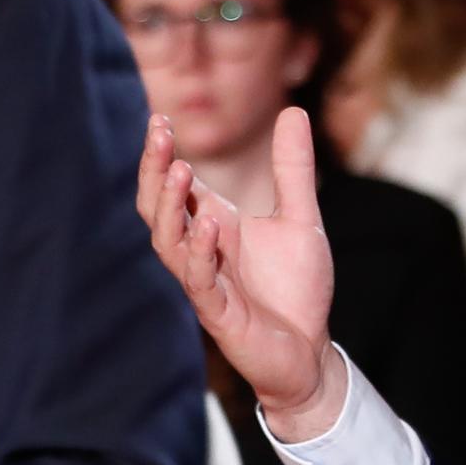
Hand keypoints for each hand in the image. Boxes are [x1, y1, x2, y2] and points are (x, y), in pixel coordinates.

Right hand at [136, 108, 343, 436]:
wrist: (310, 355)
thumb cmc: (298, 290)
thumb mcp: (301, 218)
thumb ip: (293, 168)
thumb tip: (292, 110)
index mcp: (214, 226)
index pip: (174, 186)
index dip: (162, 155)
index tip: (160, 118)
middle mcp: (201, 252)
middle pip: (159, 208)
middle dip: (155, 171)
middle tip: (160, 134)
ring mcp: (205, 283)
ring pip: (169, 243)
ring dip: (171, 207)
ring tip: (180, 170)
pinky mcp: (219, 314)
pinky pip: (199, 282)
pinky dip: (200, 252)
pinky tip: (209, 224)